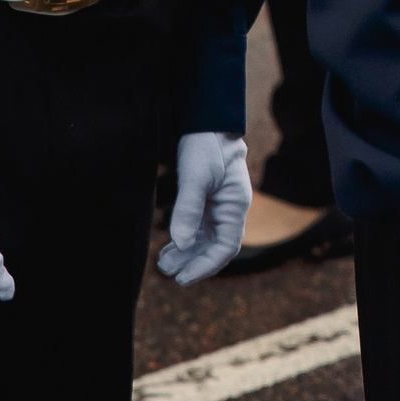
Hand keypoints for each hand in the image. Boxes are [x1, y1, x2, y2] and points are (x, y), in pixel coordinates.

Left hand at [157, 131, 250, 283]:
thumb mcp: (196, 177)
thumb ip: (188, 210)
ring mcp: (219, 207)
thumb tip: (180, 242)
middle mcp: (230, 210)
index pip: (226, 247)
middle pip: (215, 247)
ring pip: (205, 240)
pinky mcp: (207, 202)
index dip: (206, 265)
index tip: (183, 277)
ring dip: (186, 254)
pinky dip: (184, 240)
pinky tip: (168, 248)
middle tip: (168, 272)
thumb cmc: (207, 146)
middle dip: (193, 262)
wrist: (208, 123)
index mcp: (235, 205)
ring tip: (163, 263)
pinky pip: (198, 229)